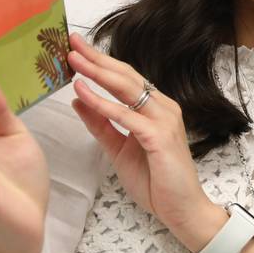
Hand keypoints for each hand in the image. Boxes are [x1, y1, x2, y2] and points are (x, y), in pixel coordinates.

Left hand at [67, 32, 215, 240]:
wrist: (182, 209)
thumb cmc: (156, 181)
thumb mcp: (119, 149)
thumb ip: (101, 124)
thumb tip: (79, 99)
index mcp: (156, 108)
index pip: (125, 78)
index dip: (100, 62)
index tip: (77, 48)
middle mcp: (163, 107)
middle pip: (125, 76)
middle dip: (96, 58)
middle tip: (71, 43)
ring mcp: (164, 119)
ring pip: (126, 88)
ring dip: (97, 73)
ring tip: (73, 61)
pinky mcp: (159, 136)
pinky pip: (125, 115)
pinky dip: (102, 103)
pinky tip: (83, 93)